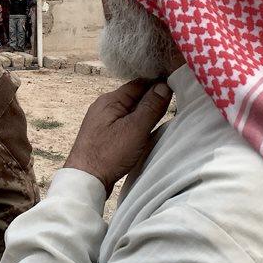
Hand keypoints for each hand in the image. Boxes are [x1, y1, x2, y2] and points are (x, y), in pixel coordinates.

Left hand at [64, 79, 172, 195]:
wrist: (85, 180)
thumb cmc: (108, 154)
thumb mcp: (135, 129)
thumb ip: (150, 107)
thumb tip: (164, 85)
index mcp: (110, 100)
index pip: (139, 84)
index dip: (158, 83)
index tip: (177, 84)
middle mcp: (105, 107)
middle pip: (135, 97)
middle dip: (154, 98)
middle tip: (177, 99)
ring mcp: (104, 122)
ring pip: (131, 111)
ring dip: (146, 112)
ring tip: (166, 113)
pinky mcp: (105, 135)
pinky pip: (126, 123)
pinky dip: (138, 124)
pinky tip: (148, 129)